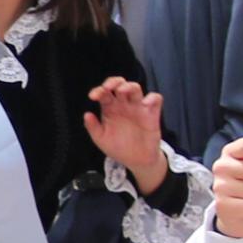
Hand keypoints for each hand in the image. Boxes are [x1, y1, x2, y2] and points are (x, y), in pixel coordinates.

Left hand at [83, 77, 169, 193]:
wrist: (136, 161)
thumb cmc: (119, 148)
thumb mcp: (101, 139)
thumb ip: (93, 127)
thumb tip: (86, 115)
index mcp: (110, 108)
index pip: (104, 93)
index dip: (98, 90)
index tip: (93, 96)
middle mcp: (123, 105)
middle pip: (119, 85)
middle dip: (113, 82)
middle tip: (108, 87)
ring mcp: (137, 108)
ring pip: (135, 88)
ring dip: (129, 86)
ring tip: (122, 91)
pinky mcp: (152, 114)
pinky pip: (155, 99)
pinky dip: (152, 98)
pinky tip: (145, 103)